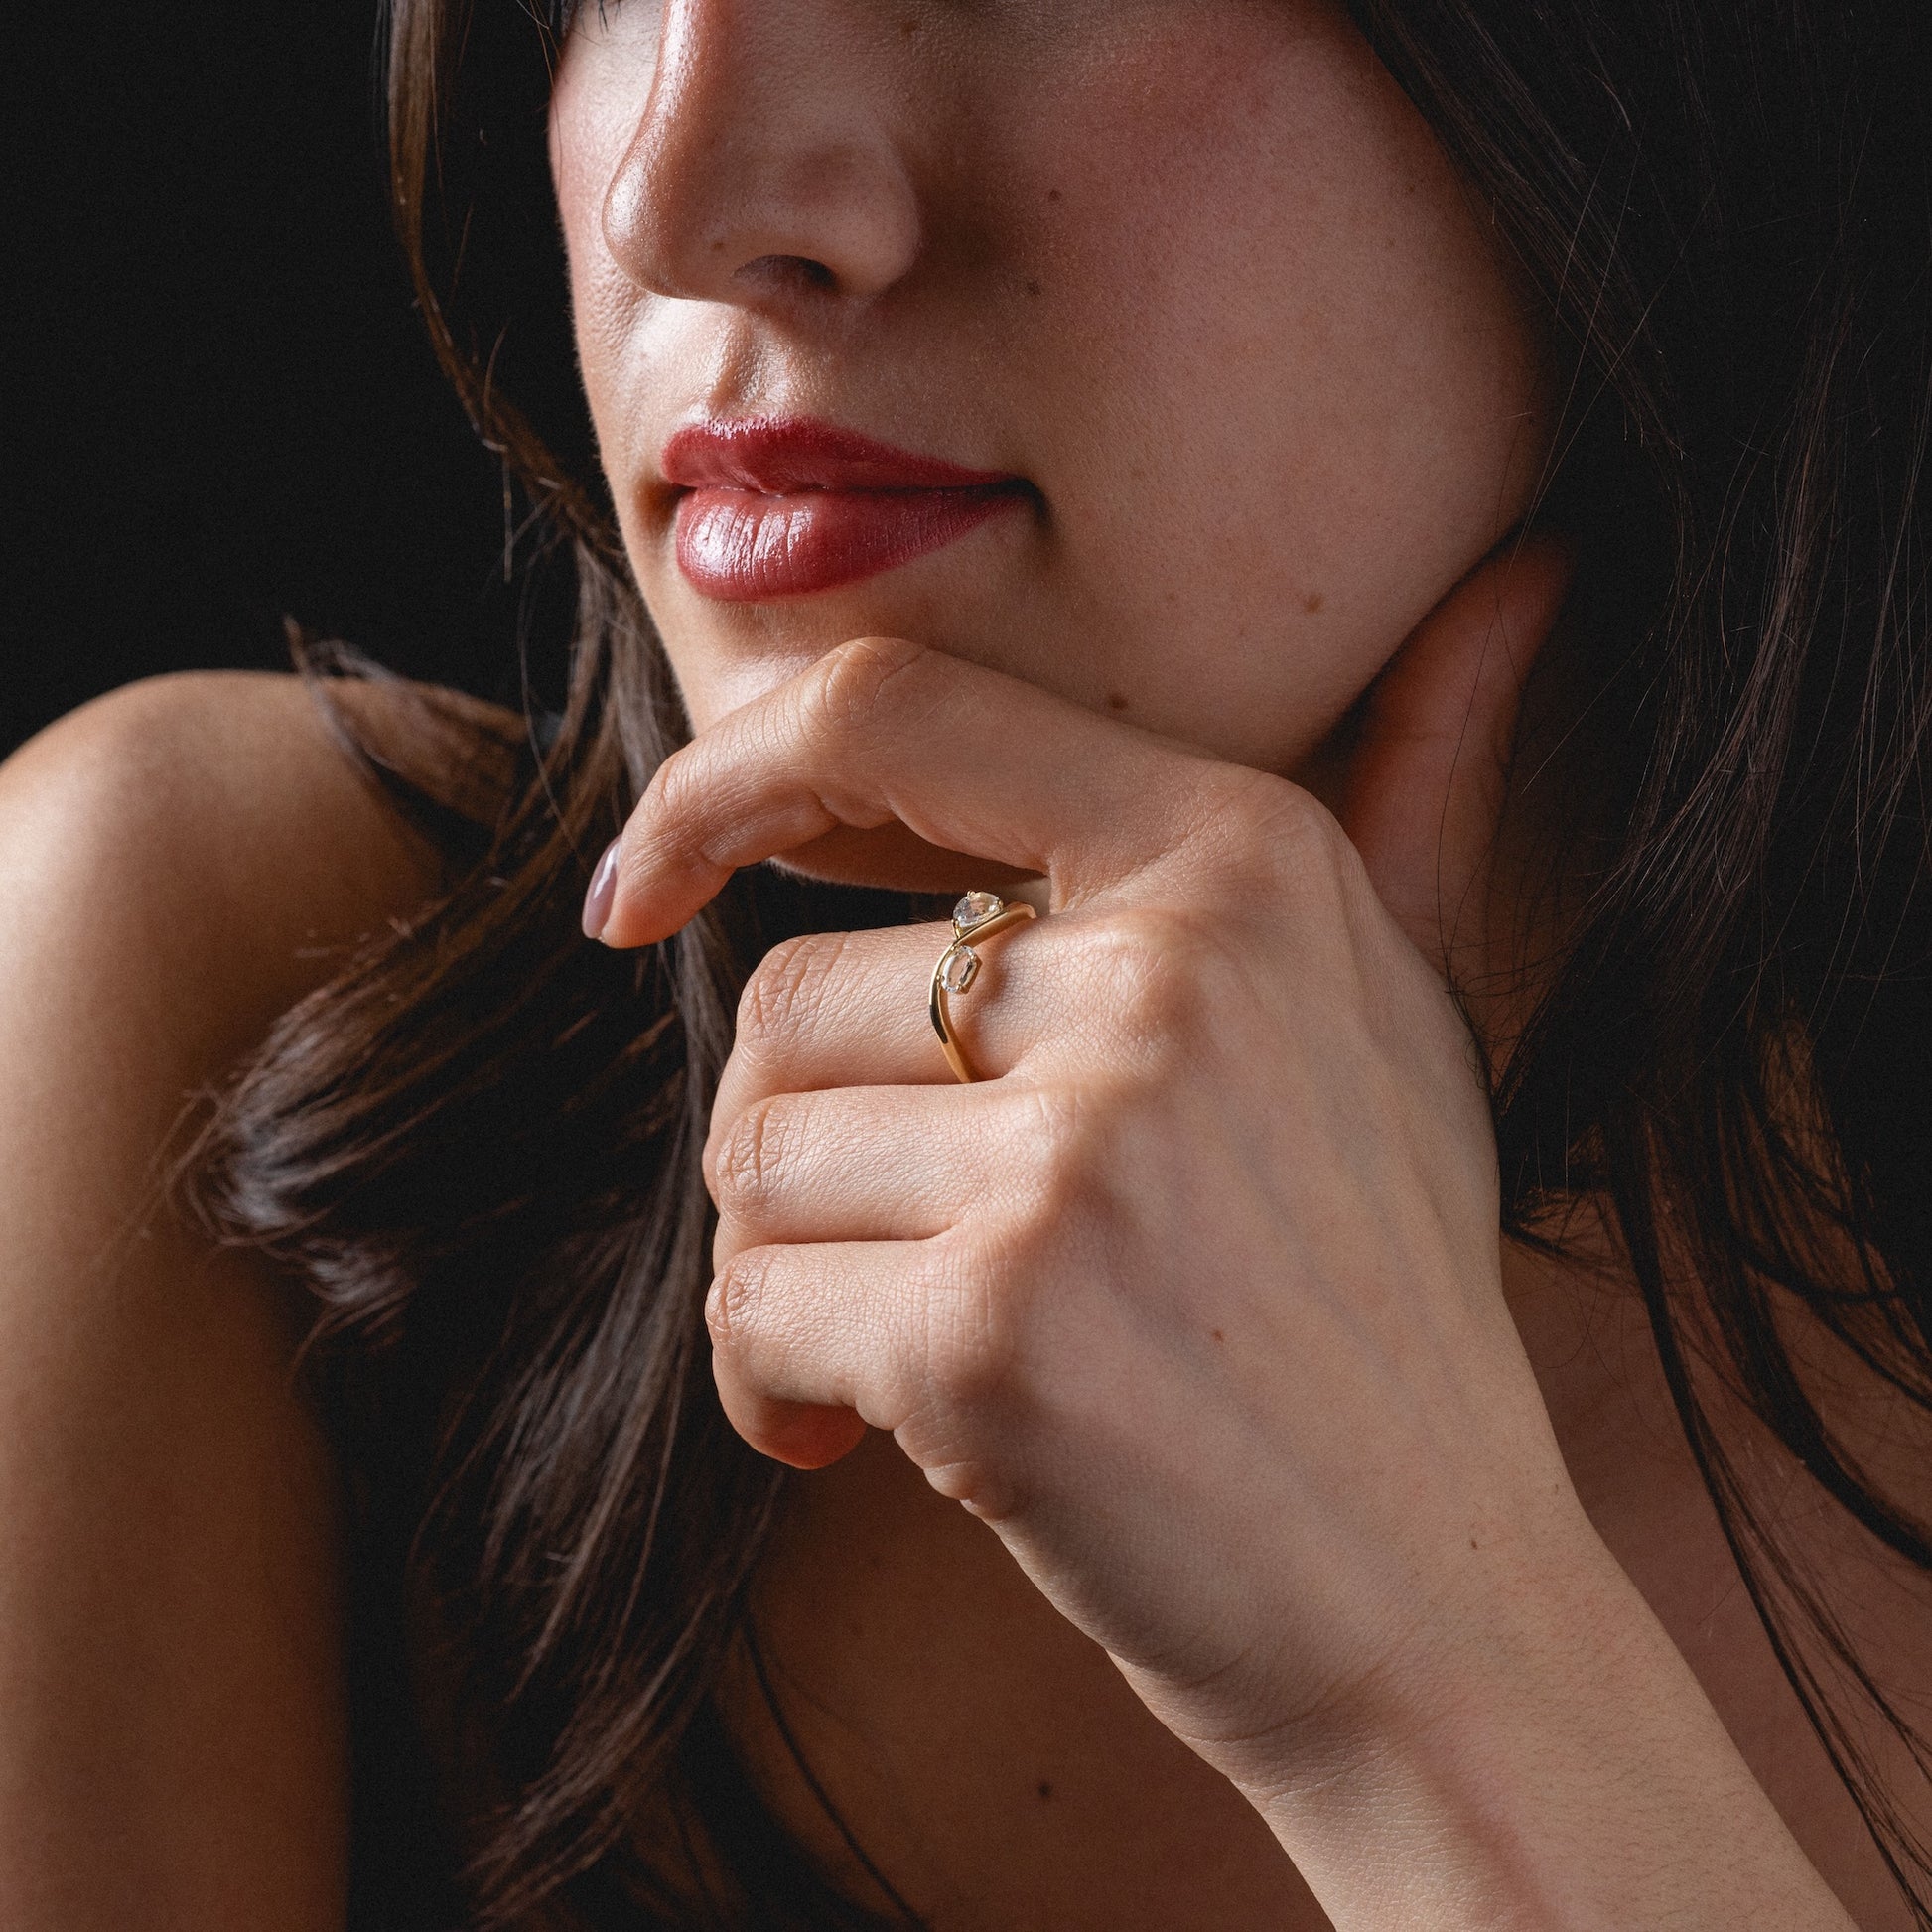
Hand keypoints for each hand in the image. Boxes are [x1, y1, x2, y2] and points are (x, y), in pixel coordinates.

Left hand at [591, 541, 1863, 1927]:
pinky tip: (865, 1436)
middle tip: (922, 1251)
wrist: (1431, 1600)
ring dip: (789, 1269)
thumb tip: (1526, 567)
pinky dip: (769, 1386)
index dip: (716, 783)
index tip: (637, 894)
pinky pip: (750, 1309)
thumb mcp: (1412, 1009)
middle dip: (809, 1148)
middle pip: (787, 1000)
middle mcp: (1169, 980)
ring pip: (752, 1157)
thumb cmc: (1378, 1290)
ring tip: (919, 1339)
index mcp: (1242, 862)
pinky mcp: (991, 1330)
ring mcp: (1081, 1158)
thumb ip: (1424, 782)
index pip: (885, 715)